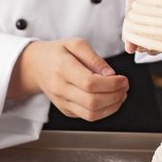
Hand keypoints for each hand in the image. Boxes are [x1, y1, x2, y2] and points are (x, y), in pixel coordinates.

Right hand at [8, 38, 129, 120]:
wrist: (36, 66)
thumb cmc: (58, 53)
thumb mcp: (76, 44)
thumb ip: (94, 58)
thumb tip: (111, 74)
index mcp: (62, 68)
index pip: (90, 83)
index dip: (111, 84)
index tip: (123, 79)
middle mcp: (60, 88)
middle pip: (92, 101)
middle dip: (115, 96)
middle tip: (125, 86)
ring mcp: (62, 102)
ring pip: (91, 114)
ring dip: (113, 106)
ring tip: (121, 94)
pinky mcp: (66, 110)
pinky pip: (89, 117)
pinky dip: (105, 111)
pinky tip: (111, 99)